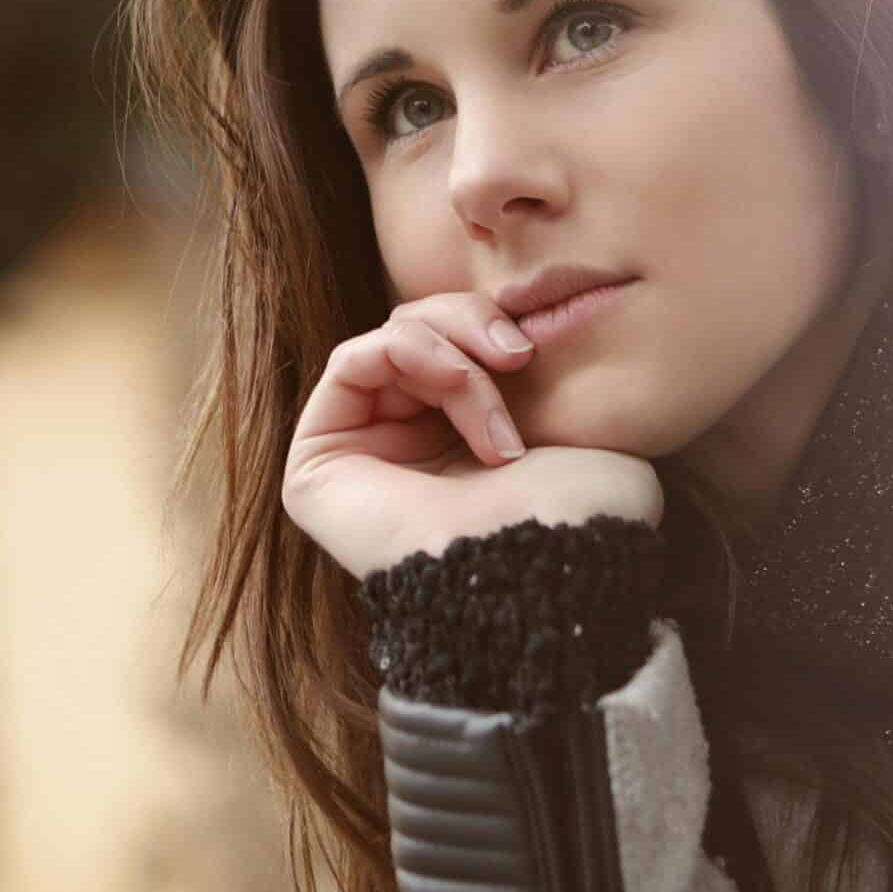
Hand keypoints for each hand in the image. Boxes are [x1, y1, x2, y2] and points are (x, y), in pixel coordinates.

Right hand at [282, 291, 663, 580]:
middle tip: (519, 356)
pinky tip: (458, 386)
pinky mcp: (315, 466)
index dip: (490, 326)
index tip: (537, 349)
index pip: (454, 344)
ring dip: (453, 356)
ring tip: (496, 415)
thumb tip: (525, 324)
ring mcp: (358, 459)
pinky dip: (411, 352)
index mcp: (461, 447)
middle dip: (471, 327)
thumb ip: (540, 371)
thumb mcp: (576, 419)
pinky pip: (350, 360)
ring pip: (389, 342)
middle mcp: (405, 452)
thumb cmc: (576, 514)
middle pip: (416, 331)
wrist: (546, 566)